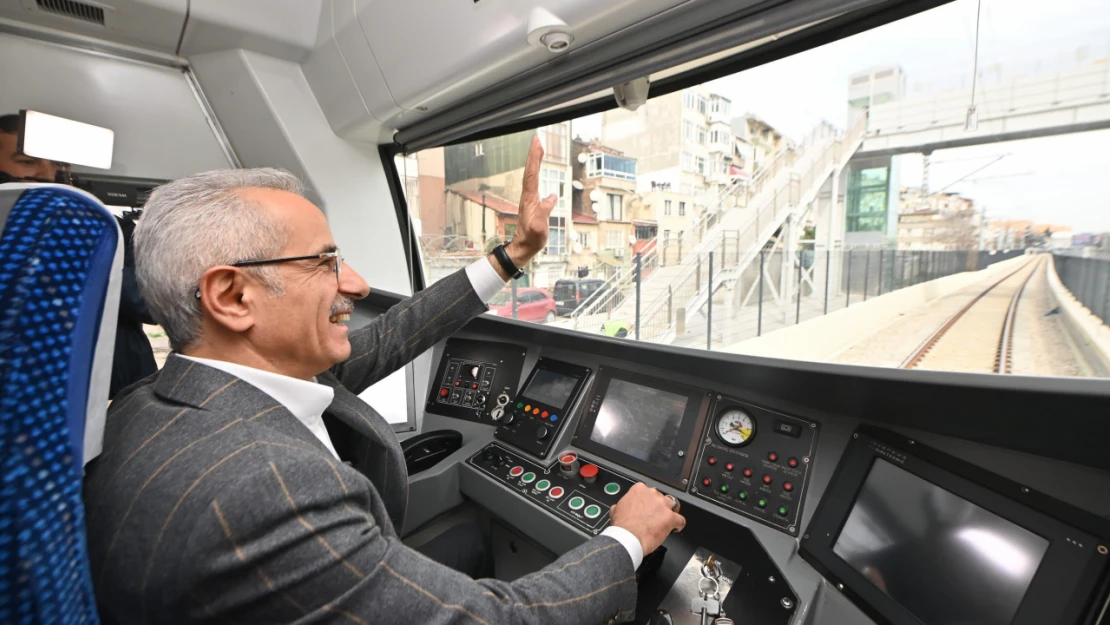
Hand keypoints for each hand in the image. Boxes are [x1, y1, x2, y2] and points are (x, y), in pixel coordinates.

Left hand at [489, 136, 557, 278]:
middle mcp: (528, 196)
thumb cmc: (532, 239)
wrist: (523, 247)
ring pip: (531, 175)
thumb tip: (552, 197)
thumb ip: (544, 212)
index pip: (532, 175)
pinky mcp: (532, 202)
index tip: (538, 144)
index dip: (534, 159)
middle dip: (534, 155)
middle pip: (530, 171)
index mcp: (530, 200)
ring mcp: (529, 199)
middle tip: (537, 140)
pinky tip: (539, 169)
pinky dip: (536, 171)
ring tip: (539, 149)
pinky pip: (533, 182)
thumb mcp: (539, 228)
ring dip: (534, 161)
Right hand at [608, 482, 685, 555]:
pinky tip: (675, 528)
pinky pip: (680, 519)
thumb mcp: (615, 510)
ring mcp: (663, 506)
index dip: (649, 501)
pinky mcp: (671, 518)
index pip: (648, 491)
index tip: (647, 507)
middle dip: (659, 506)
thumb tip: (619, 507)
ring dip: (670, 512)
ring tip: (667, 520)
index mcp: (639, 490)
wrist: (628, 538)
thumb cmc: (622, 527)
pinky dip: (679, 524)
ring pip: (673, 505)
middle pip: (661, 497)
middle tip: (655, 516)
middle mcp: (653, 494)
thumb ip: (622, 505)